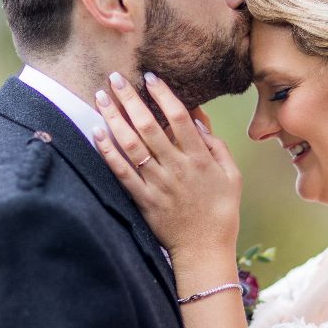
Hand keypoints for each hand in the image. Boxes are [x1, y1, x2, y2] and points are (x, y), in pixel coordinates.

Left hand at [93, 71, 241, 259]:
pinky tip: (96, 133)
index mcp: (200, 159)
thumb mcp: (231, 175)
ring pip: (131, 145)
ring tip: (101, 97)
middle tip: (116, 78)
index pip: (180, 117)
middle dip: (130, 99)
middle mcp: (177, 167)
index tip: (150, 77)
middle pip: (149, 126)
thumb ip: (216, 145)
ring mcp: (158, 184)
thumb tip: (199, 118)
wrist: (205, 250)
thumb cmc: (221, 211)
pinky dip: (108, 152)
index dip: (163, 94)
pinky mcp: (143, 200)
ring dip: (114, 118)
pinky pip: (122, 173)